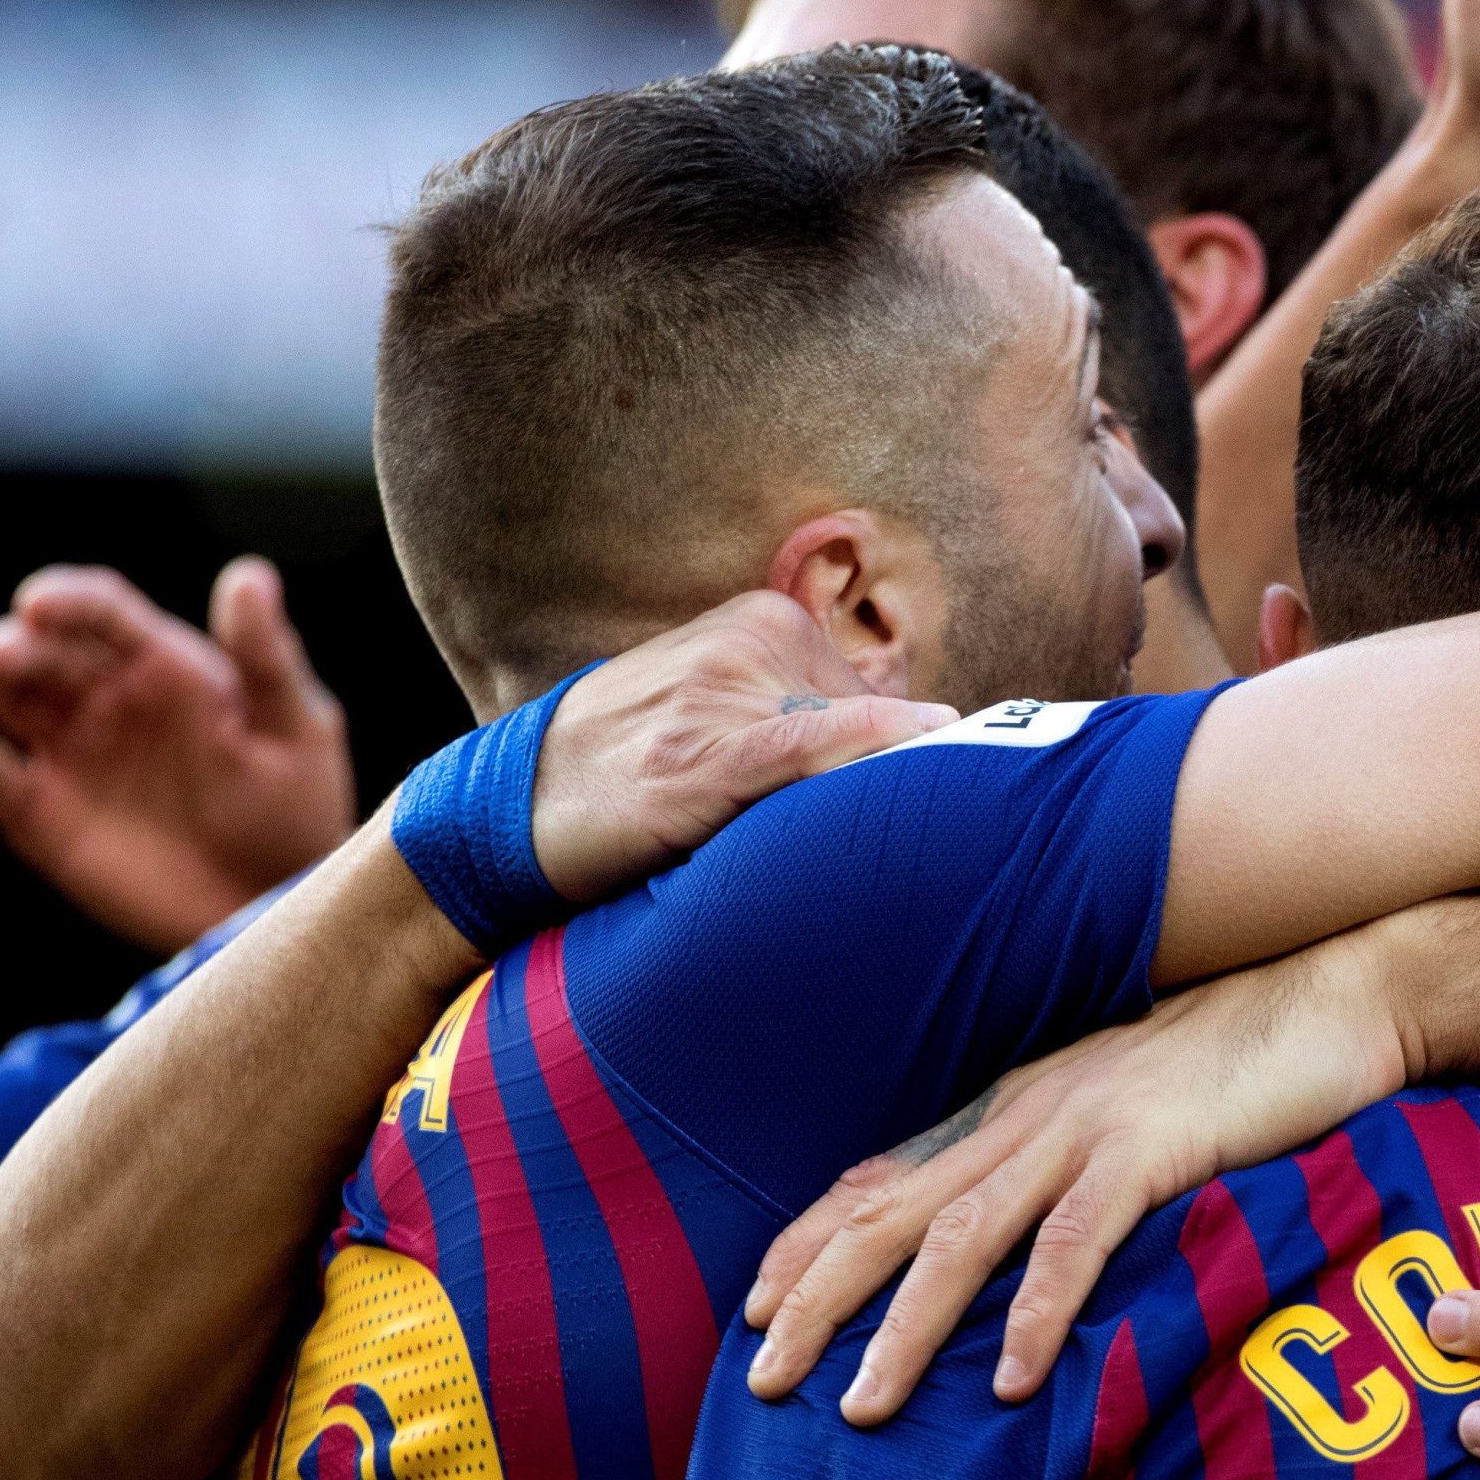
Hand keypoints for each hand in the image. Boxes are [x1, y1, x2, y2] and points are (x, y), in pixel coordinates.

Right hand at [0, 559, 355, 950]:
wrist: (273, 902)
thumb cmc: (295, 807)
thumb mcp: (296, 729)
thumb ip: (266, 659)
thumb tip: (248, 574)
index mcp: (164, 664)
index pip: (102, 611)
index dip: (67, 599)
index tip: (37, 604)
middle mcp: (105, 696)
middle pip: (42, 651)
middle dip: (10, 646)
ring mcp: (68, 751)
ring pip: (2, 699)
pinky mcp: (41, 810)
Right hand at [524, 592, 957, 909]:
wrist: (509, 807)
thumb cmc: (630, 770)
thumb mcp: (720, 708)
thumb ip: (805, 711)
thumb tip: (922, 754)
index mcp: (762, 620)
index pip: (882, 698)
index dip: (919, 768)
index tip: (970, 810)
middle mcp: (749, 642)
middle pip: (880, 725)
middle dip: (907, 789)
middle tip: (930, 846)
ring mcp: (721, 695)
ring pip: (856, 746)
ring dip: (891, 804)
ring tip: (909, 859)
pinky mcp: (699, 756)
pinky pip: (808, 750)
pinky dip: (870, 756)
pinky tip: (927, 766)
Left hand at [746, 926, 1420, 1420]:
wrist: (1343, 990)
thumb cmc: (1253, 1061)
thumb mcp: (1138, 1112)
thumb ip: (1078, 1167)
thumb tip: (1038, 1239)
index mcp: (1017, 1107)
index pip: (886, 1179)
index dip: (812, 1244)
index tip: (758, 1311)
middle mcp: (1028, 1114)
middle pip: (891, 1214)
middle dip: (818, 1300)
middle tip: (761, 1383)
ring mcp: (1084, 1127)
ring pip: (962, 1239)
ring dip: (905, 1329)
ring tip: (861, 1410)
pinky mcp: (1151, 1146)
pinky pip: (1076, 1241)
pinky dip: (1036, 1313)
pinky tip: (1013, 1381)